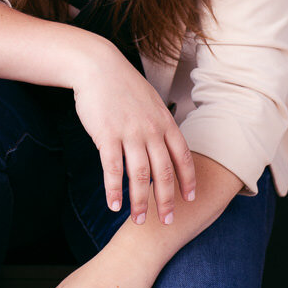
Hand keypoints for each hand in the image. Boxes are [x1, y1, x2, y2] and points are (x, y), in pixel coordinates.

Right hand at [71, 40, 195, 226]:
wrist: (98, 66)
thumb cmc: (123, 84)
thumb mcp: (150, 101)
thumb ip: (159, 124)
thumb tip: (166, 145)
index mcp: (164, 122)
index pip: (183, 157)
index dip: (188, 180)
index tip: (190, 198)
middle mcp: (151, 130)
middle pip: (163, 173)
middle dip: (166, 201)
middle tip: (166, 221)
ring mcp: (129, 133)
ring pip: (139, 176)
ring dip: (140, 202)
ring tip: (138, 220)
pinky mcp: (106, 135)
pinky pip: (112, 169)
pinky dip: (114, 190)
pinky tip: (114, 205)